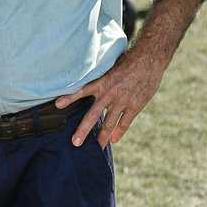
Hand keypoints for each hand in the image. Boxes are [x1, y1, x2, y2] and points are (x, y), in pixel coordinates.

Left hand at [54, 48, 168, 147]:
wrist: (148, 60)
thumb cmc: (126, 62)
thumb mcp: (109, 67)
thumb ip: (100, 78)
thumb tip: (89, 82)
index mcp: (101, 83)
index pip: (81, 91)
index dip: (69, 98)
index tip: (57, 104)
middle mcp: (109, 94)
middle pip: (93, 115)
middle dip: (84, 130)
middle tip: (75, 142)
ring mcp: (122, 101)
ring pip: (109, 123)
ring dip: (103, 136)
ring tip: (97, 146)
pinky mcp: (135, 105)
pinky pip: (125, 122)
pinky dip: (119, 131)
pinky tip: (114, 139)